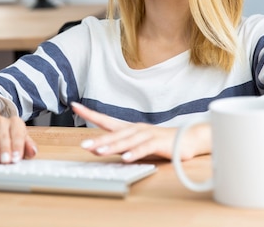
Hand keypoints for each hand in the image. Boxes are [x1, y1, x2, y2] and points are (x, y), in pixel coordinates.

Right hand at [0, 115, 36, 163]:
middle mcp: (1, 122)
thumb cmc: (10, 136)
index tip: (16, 158)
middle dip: (5, 149)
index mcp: (15, 122)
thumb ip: (28, 146)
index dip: (17, 146)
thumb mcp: (21, 139)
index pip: (18, 134)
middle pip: (4, 135)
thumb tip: (33, 152)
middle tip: (6, 160)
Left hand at [71, 102, 209, 161]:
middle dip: (98, 139)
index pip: (106, 119)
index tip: (75, 106)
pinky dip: (134, 153)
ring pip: (127, 140)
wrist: (188, 138)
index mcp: (128, 128)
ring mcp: (147, 135)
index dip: (90, 113)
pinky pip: (144, 149)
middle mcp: (136, 129)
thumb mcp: (135, 144)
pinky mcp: (158, 143)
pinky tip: (126, 158)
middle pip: (114, 133)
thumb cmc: (159, 142)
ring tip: (99, 151)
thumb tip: (98, 148)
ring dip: (113, 146)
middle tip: (83, 145)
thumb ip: (118, 145)